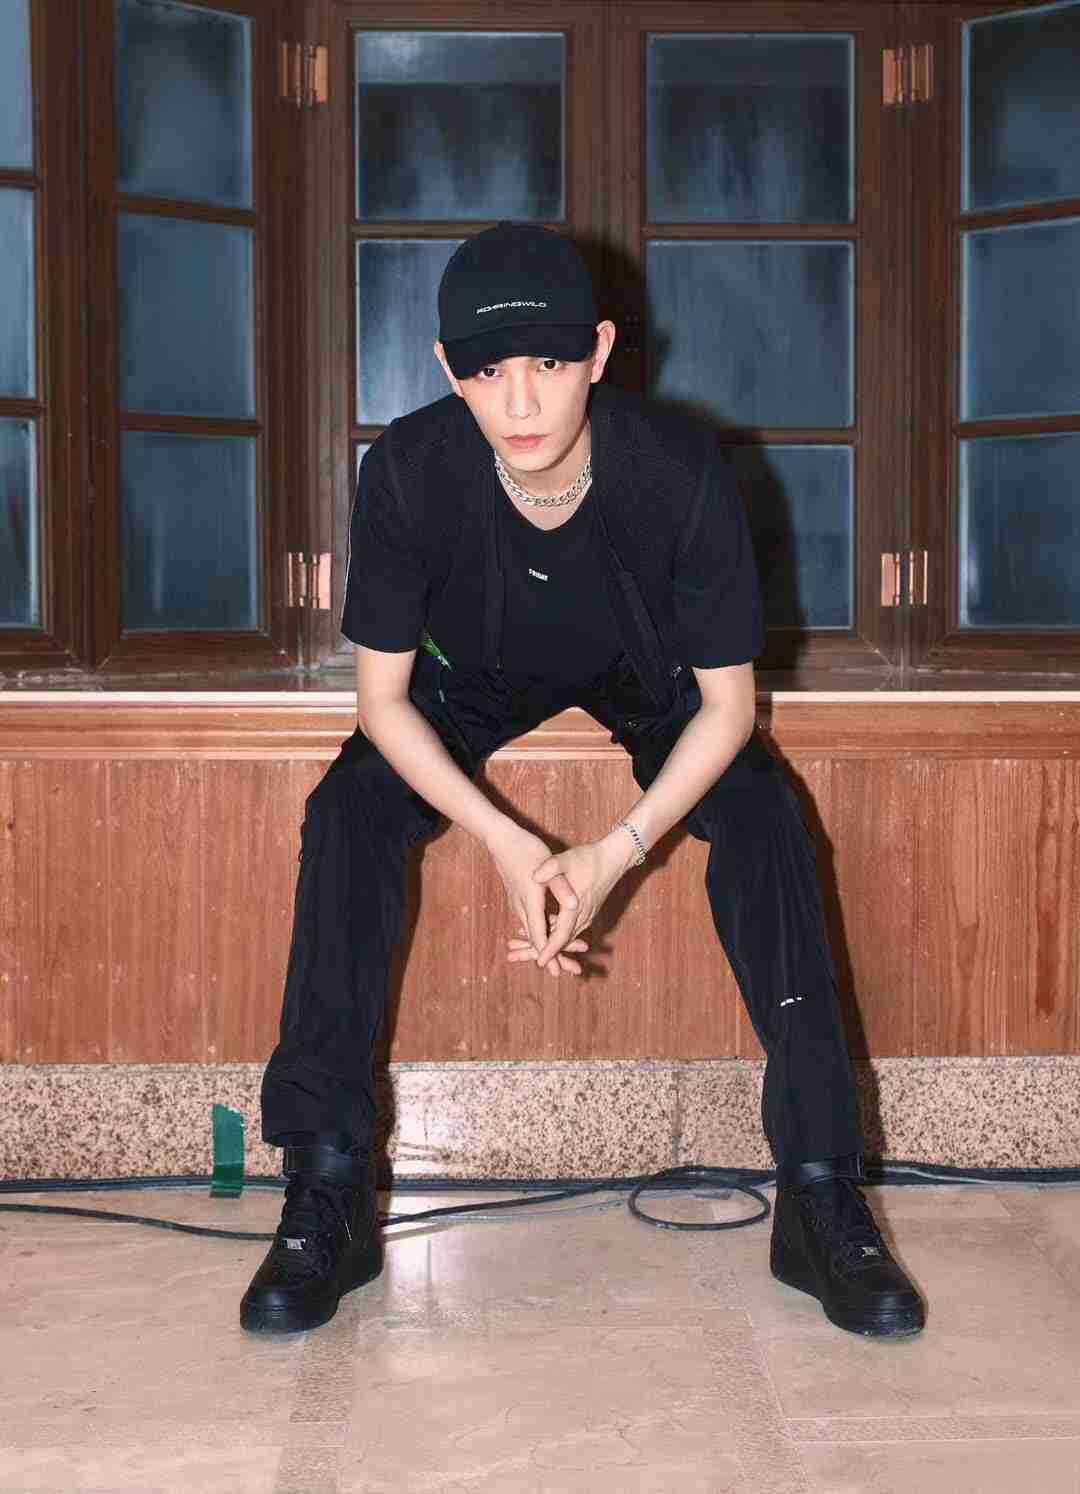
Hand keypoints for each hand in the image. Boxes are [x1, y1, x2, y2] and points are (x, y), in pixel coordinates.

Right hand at [486, 822, 583, 976]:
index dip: (548, 953)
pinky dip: (541, 931)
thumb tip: (574, 904)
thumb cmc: (528, 850)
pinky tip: (550, 934)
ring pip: (532, 930)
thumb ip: (561, 887)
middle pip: (536, 937)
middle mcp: (522, 906)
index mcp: (530, 901)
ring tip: (560, 959)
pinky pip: (530, 921)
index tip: (555, 970)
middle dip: (550, 956)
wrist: (502, 840)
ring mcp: (518, 903)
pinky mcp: (518, 898)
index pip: (539, 934)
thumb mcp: (549, 865)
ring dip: (545, 945)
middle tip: (563, 973)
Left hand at [526, 833, 634, 970]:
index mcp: (576, 907)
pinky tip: (545, 927)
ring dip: (552, 943)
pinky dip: (559, 933)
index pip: (561, 936)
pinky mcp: (589, 911)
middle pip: (563, 941)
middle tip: (527, 959)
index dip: (550, 950)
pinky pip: (572, 928)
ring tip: (530, 946)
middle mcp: (583, 915)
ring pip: (568, 936)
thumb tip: (534, 876)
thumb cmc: (589, 858)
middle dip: (547, 952)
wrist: (614, 858)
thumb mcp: (567, 859)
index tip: (539, 962)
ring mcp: (588, 914)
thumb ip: (550, 867)